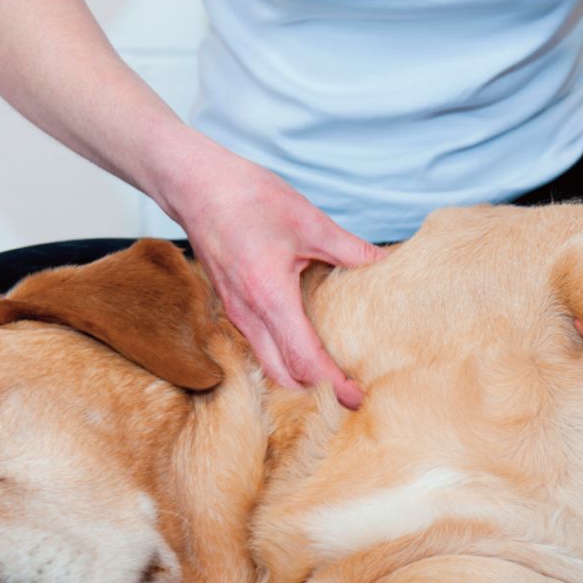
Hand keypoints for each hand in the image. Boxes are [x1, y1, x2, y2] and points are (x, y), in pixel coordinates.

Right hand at [165, 139, 388, 408]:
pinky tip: (306, 351)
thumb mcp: (309, 221)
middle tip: (352, 396)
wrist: (194, 184)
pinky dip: (283, 361)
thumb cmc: (246, 197)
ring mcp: (236, 314)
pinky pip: (259, 348)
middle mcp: (249, 315)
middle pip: (284, 377)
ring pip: (268, 365)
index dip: (333, 386)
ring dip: (300, 379)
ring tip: (333, 380)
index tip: (357, 399)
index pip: (305, 361)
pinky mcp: (232, 307)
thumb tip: (388, 262)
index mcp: (270, 297)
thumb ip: (351, 249)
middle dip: (318, 393)